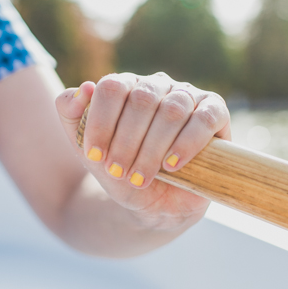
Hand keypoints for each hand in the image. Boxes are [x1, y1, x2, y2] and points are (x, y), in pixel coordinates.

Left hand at [55, 72, 230, 229]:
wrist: (153, 203)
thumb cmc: (121, 170)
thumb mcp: (87, 148)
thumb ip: (71, 115)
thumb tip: (84, 88)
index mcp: (126, 86)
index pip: (112, 87)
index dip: (101, 122)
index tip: (95, 157)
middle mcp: (157, 85)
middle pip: (141, 100)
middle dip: (126, 142)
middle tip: (119, 172)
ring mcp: (188, 97)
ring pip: (172, 111)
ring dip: (152, 149)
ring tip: (140, 177)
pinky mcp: (216, 114)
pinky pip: (205, 119)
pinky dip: (186, 144)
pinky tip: (171, 165)